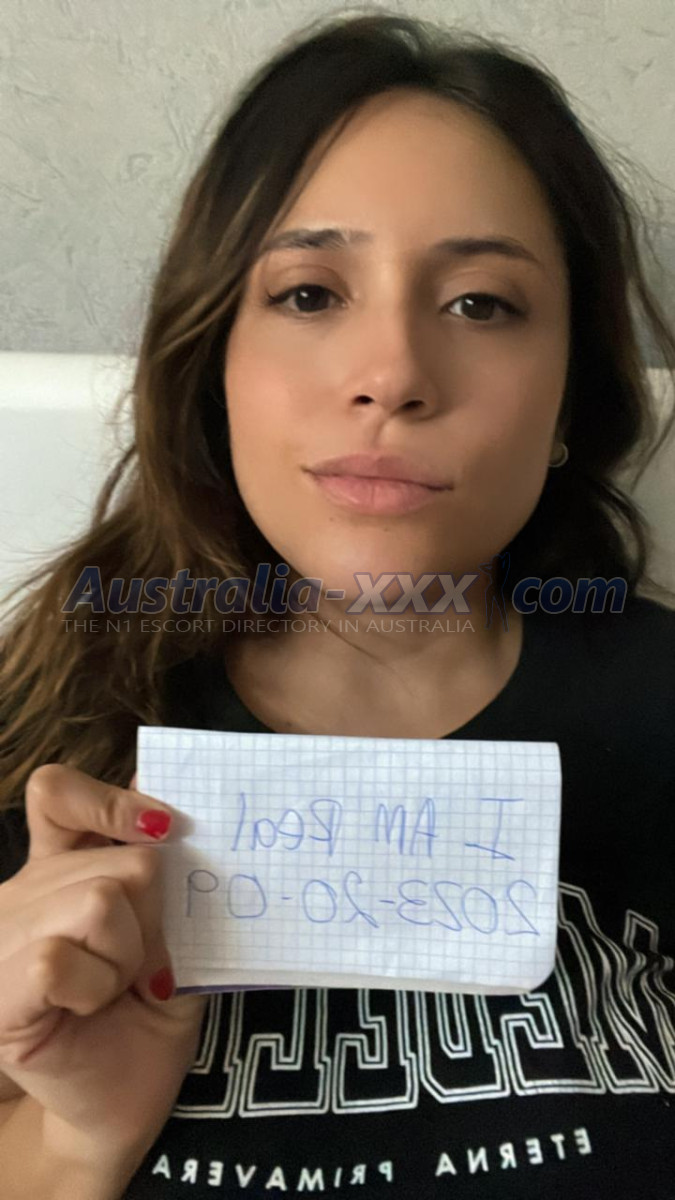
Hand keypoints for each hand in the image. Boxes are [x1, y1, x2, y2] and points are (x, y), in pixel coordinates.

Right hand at [0, 764, 206, 1163]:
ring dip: (127, 955)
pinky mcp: (1, 989)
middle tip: (140, 966)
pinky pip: (58, 955)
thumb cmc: (147, 1015)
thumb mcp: (171, 936)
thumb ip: (167, 881)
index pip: (55, 792)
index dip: (108, 802)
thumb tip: (170, 818)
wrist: (123, 1102)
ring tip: (114, 988)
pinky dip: (94, 984)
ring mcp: (3, 936)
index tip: (164, 827)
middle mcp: (24, 891)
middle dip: (153, 919)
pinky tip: (88, 1007)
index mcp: (61, 866)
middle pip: (120, 862)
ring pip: (96, 901)